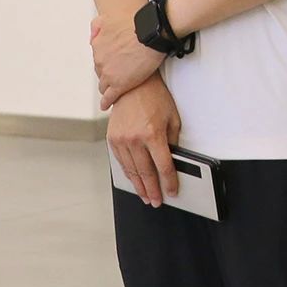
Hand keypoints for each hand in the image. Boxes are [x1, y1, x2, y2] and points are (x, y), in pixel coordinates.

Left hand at [92, 13, 165, 110]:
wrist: (151, 33)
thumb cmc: (137, 24)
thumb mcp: (110, 19)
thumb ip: (98, 26)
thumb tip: (91, 36)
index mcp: (98, 46)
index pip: (98, 59)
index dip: (106, 62)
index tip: (111, 65)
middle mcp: (100, 61)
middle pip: (101, 72)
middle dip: (107, 74)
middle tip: (116, 76)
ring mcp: (109, 74)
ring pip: (104, 86)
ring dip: (108, 87)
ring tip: (113, 91)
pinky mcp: (119, 85)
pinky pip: (109, 98)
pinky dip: (107, 102)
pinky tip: (107, 105)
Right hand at [107, 75, 181, 206]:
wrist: (133, 84)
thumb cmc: (155, 98)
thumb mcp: (172, 118)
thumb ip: (173, 141)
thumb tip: (173, 160)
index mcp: (153, 134)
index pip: (163, 166)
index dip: (169, 182)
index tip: (172, 191)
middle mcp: (135, 139)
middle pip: (146, 173)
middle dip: (153, 190)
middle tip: (157, 201)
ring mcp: (122, 139)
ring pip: (131, 171)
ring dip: (139, 186)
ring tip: (145, 196)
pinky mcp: (113, 138)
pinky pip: (121, 162)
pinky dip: (128, 173)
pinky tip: (134, 180)